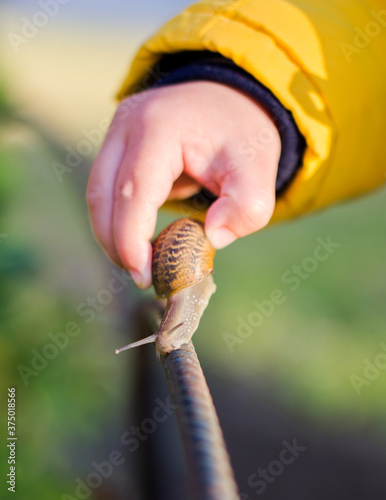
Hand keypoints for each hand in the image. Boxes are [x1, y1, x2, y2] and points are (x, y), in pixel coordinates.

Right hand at [87, 81, 280, 287]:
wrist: (229, 100)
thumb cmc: (242, 135)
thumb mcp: (259, 168)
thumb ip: (247, 207)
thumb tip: (211, 237)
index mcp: (160, 127)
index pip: (133, 191)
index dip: (131, 239)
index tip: (145, 275)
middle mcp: (128, 124)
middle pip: (103, 195)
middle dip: (116, 243)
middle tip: (142, 276)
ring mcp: (117, 131)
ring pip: (98, 193)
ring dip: (112, 233)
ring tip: (140, 262)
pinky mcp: (117, 144)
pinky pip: (106, 188)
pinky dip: (117, 218)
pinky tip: (138, 239)